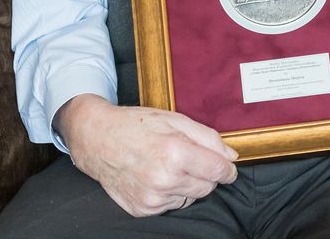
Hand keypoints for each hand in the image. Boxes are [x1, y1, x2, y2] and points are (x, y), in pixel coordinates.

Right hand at [54, 94, 237, 216]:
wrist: (98, 140)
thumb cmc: (136, 126)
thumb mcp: (175, 120)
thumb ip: (208, 137)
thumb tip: (230, 155)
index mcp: (175, 153)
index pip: (218, 171)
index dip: (227, 169)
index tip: (227, 168)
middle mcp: (164, 179)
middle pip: (207, 187)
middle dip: (205, 174)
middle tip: (188, 158)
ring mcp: (152, 197)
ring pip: (190, 197)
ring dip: (186, 184)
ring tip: (167, 165)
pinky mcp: (143, 209)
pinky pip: (172, 205)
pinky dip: (170, 192)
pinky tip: (156, 176)